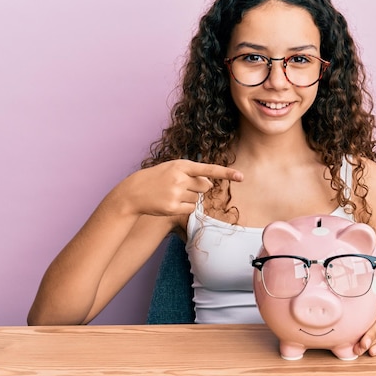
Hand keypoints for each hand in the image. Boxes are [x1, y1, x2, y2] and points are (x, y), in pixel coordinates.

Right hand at [115, 159, 242, 216]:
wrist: (134, 192)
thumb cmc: (157, 178)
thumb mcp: (173, 168)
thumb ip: (192, 173)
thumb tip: (209, 184)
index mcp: (181, 165)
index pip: (208, 169)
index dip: (226, 173)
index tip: (241, 176)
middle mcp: (180, 178)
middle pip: (205, 187)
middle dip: (198, 188)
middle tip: (180, 187)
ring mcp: (176, 193)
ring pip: (198, 199)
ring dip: (189, 198)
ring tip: (172, 194)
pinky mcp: (173, 208)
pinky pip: (191, 209)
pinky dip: (185, 208)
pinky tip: (171, 203)